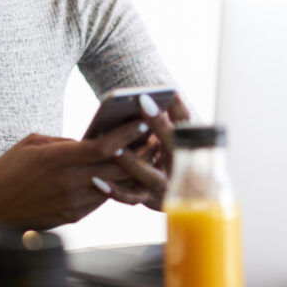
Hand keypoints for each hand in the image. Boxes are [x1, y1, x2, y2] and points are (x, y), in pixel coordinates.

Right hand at [0, 120, 154, 229]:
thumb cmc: (5, 173)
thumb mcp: (30, 144)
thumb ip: (62, 141)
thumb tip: (88, 141)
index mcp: (57, 160)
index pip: (103, 147)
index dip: (126, 135)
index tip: (142, 122)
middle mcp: (69, 183)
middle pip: (116, 169)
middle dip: (139, 153)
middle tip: (156, 139)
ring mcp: (72, 203)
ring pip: (114, 187)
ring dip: (132, 172)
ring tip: (147, 156)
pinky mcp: (73, 217)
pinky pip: (102, 200)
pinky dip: (115, 188)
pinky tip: (125, 176)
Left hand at [97, 92, 191, 210]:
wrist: (190, 200)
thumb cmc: (172, 157)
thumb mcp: (173, 139)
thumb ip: (164, 120)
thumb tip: (150, 96)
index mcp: (189, 145)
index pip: (186, 122)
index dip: (176, 104)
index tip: (163, 85)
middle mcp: (182, 166)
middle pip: (172, 144)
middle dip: (158, 123)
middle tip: (141, 101)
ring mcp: (167, 185)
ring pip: (150, 174)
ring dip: (131, 161)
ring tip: (113, 147)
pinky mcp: (151, 201)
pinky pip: (131, 198)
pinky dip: (114, 190)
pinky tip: (96, 180)